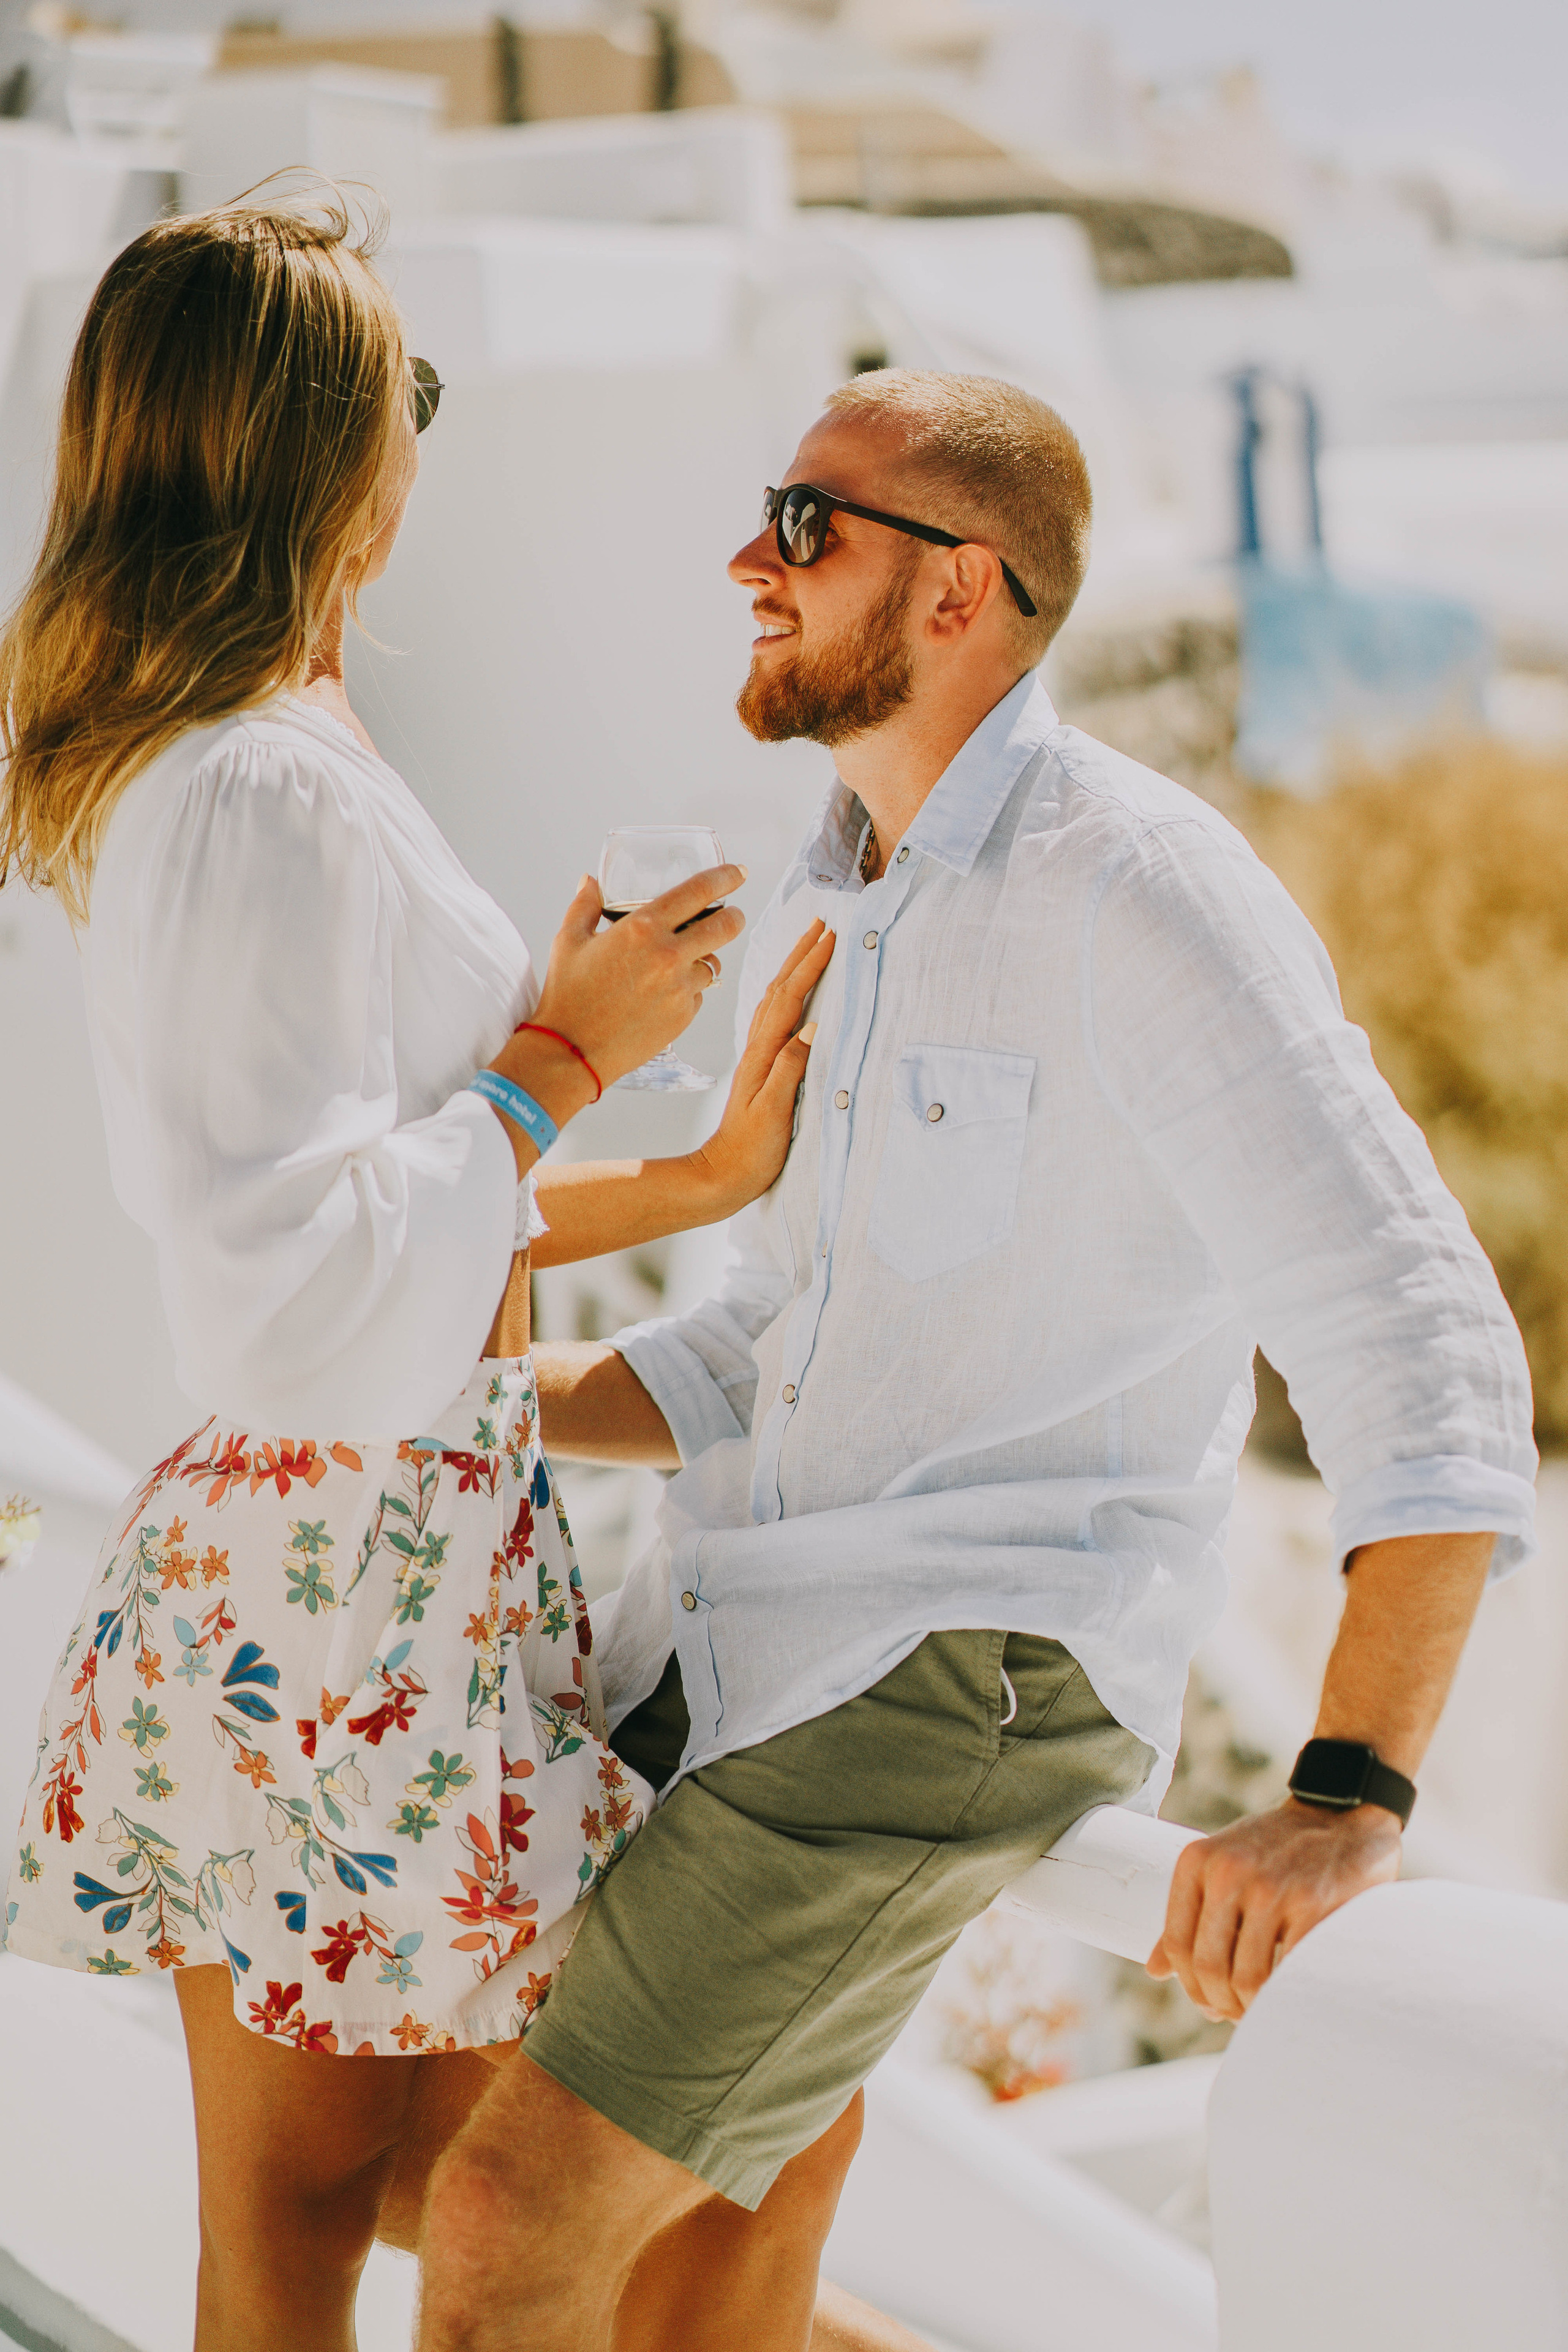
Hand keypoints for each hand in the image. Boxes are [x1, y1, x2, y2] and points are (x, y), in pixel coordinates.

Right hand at [531, 864, 745, 1089]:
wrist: (572, 1051)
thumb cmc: (568, 997)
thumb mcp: (569, 942)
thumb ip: (585, 906)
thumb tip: (588, 882)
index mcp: (642, 928)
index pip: (698, 892)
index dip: (725, 878)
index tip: (737, 873)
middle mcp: (668, 955)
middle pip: (725, 926)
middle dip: (734, 917)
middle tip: (732, 915)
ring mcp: (680, 988)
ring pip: (712, 963)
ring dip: (703, 958)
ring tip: (679, 963)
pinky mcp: (684, 1015)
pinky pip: (698, 993)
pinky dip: (688, 989)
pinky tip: (662, 993)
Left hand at [688, 921, 835, 1214]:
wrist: (720, 1176)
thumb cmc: (749, 1153)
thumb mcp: (773, 1113)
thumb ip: (790, 1070)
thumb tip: (811, 1028)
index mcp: (763, 1055)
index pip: (789, 999)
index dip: (810, 966)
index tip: (829, 936)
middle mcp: (758, 1050)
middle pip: (779, 989)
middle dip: (801, 954)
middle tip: (821, 924)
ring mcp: (757, 1058)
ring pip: (774, 1000)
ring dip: (792, 968)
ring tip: (809, 944)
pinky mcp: (760, 1069)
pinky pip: (772, 1019)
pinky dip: (785, 994)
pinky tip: (791, 991)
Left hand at [1146, 1797, 1402, 2020]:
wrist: (1341, 1815)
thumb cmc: (1278, 1847)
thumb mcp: (1224, 1864)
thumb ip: (1192, 1913)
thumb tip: (1154, 1969)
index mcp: (1197, 1861)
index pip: (1178, 1943)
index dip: (1189, 1984)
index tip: (1207, 2002)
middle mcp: (1228, 1872)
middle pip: (1209, 1966)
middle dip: (1218, 2002)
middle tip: (1234, 2014)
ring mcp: (1271, 1889)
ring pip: (1245, 1978)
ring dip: (1250, 2008)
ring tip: (1260, 2010)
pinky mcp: (1312, 1906)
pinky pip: (1286, 1973)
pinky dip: (1283, 1997)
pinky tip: (1287, 1998)